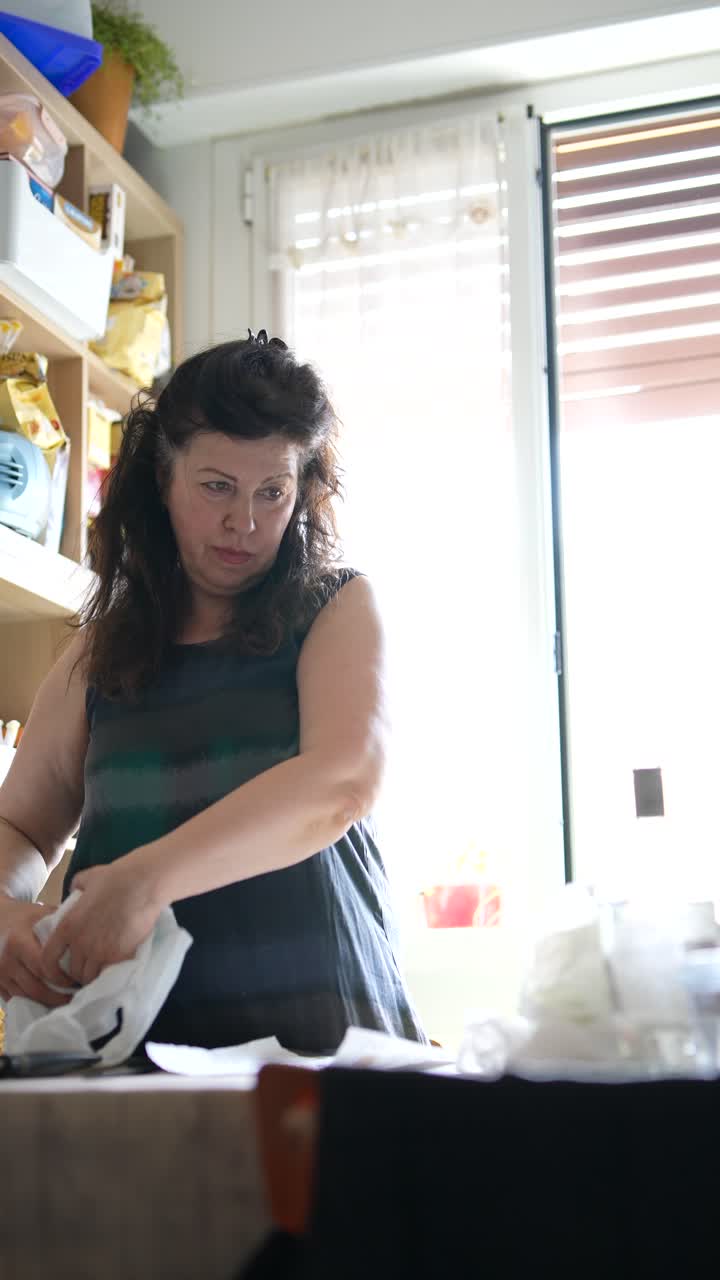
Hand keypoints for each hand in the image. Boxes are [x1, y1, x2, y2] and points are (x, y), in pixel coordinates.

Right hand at [0, 895, 73, 1005]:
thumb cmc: (23, 916)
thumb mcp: (41, 913)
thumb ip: (61, 923)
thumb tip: (88, 934)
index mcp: (18, 942)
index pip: (43, 967)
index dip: (61, 978)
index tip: (76, 981)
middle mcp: (7, 960)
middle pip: (35, 987)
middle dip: (57, 996)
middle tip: (74, 997)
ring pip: (25, 997)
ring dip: (45, 1002)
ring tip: (64, 1001)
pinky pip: (14, 999)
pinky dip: (31, 1002)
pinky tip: (46, 1001)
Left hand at [41, 860, 164, 988]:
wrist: (143, 884)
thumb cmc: (116, 878)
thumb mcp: (86, 878)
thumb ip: (74, 888)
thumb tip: (74, 894)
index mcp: (67, 926)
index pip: (48, 959)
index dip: (52, 970)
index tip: (61, 972)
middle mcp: (80, 943)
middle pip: (74, 971)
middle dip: (79, 972)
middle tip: (88, 968)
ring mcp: (100, 951)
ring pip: (91, 976)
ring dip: (95, 975)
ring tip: (102, 970)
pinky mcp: (119, 956)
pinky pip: (109, 974)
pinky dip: (110, 974)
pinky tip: (114, 968)